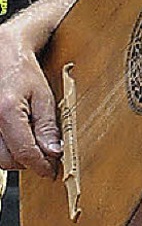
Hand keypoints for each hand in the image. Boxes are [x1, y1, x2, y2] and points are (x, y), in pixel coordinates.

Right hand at [0, 24, 60, 177]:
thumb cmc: (22, 70)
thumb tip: (53, 152)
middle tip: (45, 154)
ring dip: (16, 156)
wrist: (4, 55)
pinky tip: (17, 138)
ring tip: (31, 142)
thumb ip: (47, 126)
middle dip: (28, 161)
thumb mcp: (43, 95)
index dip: (41, 165)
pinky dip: (5, 148)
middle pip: (8, 160)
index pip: (25, 152)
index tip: (51, 170)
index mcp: (7, 111)